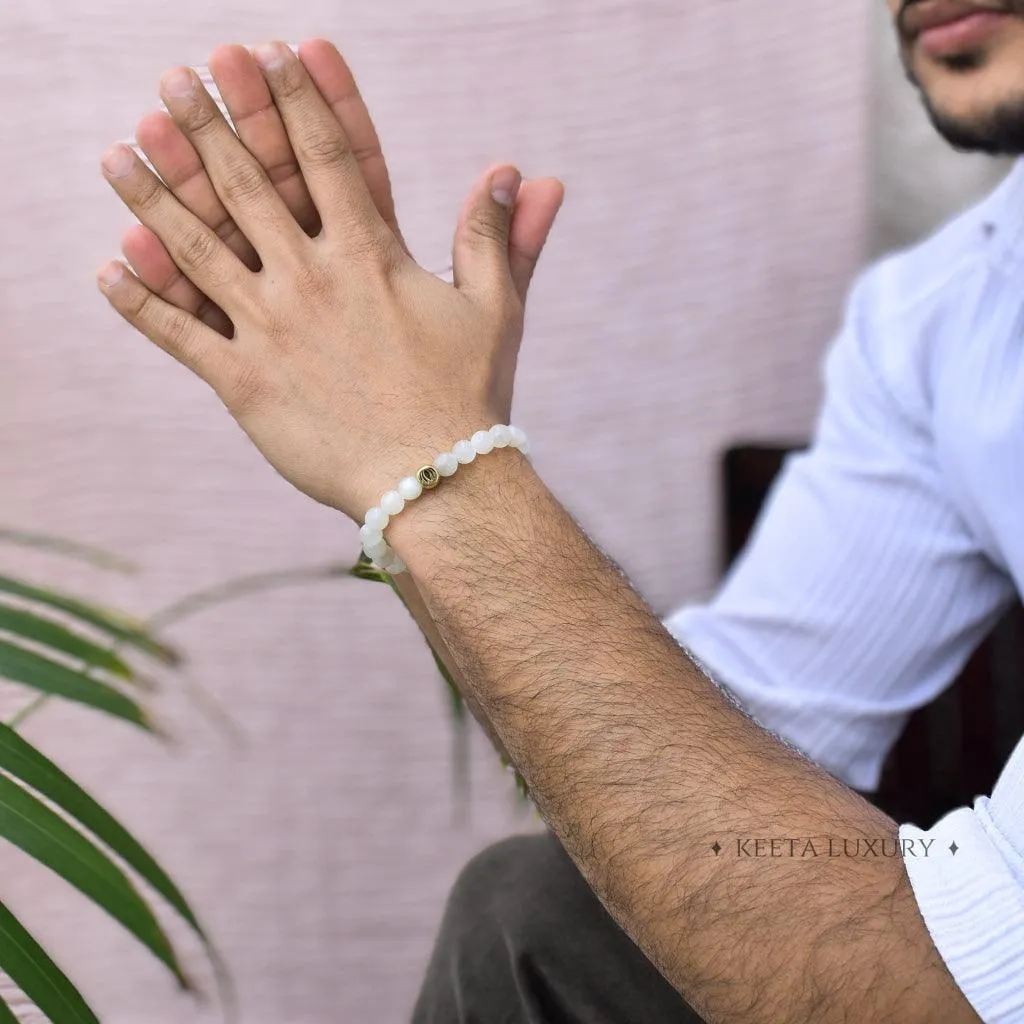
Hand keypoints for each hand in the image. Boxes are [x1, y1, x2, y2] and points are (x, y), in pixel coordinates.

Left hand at [99, 40, 562, 519]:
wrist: (434, 484)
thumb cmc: (469, 397)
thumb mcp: (495, 309)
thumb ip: (497, 236)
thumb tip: (520, 173)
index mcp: (370, 255)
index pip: (329, 157)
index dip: (298, 98)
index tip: (269, 53)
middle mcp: (311, 280)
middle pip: (248, 185)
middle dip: (209, 125)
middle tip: (174, 79)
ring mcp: (270, 330)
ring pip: (196, 249)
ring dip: (153, 196)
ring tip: (115, 152)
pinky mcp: (243, 384)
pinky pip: (179, 336)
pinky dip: (140, 303)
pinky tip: (105, 269)